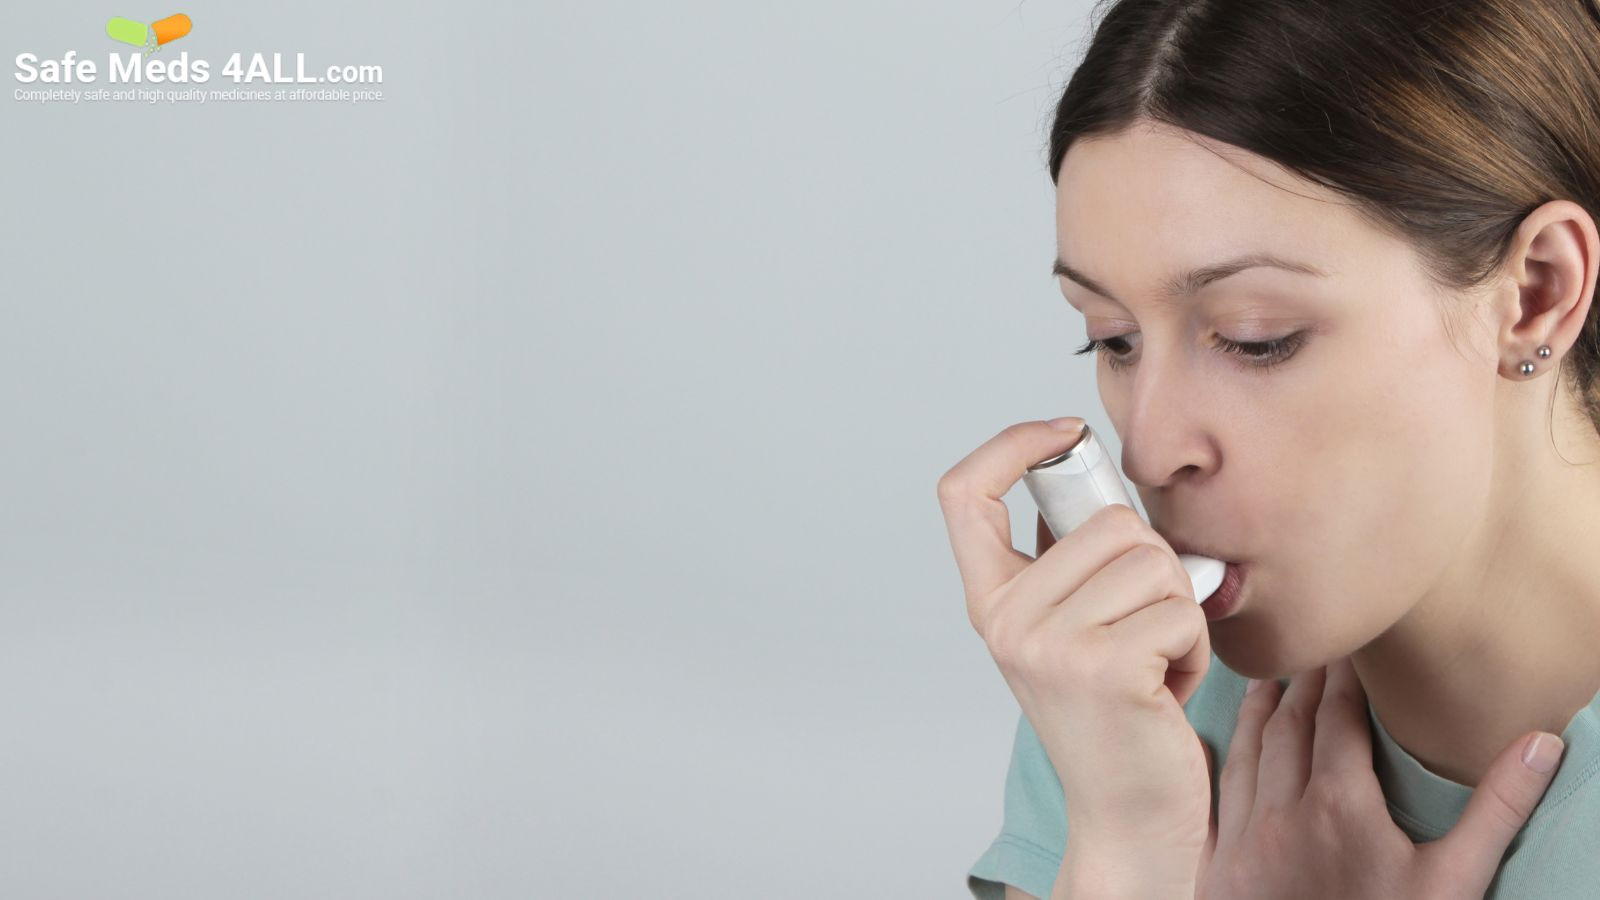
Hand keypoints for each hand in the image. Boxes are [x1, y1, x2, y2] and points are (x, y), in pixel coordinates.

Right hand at [938, 418, 1213, 877]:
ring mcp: (1050, 644)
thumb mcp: (1068, 628)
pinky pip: (1180, 608)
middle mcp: (1006, 620)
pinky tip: (1169, 688)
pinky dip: (1195, 647)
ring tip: (1155, 661)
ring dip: (1179, 610)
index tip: (1064, 433)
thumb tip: (1096, 473)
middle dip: (1154, 565)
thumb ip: (1070, 560)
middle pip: (1108, 520)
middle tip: (1142, 627)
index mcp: (990, 601)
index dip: (1011, 444)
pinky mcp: (1105, 667)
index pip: (963, 492)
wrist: (1129, 813)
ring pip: (1154, 561)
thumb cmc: (1116, 713)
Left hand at [1194, 656, 1565, 898]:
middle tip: (1312, 647)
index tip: (1350, 644)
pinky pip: (1217, 797)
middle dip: (1304, 683)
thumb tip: (1540, 745)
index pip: (1339, 717)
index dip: (1345, 677)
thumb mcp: (1454, 881)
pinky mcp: (1219, 866)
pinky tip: (1218, 745)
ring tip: (1270, 681)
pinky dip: (1222, 761)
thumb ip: (1496, 809)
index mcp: (1339, 803)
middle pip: (1289, 726)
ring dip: (1260, 712)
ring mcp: (1244, 838)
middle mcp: (1282, 811)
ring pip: (1247, 753)